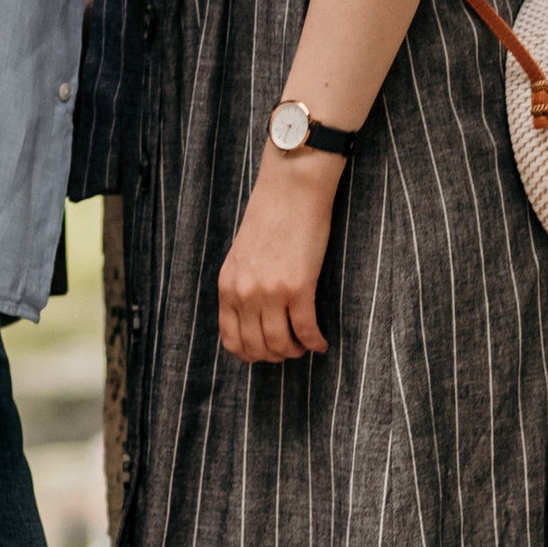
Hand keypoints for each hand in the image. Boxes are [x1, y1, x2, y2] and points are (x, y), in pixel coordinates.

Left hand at [217, 153, 338, 361]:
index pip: (231, 341)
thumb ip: (242, 287)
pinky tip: (320, 341)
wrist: (290, 190)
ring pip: (281, 345)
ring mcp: (269, 292)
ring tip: (305, 343)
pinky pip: (305, 330)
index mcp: (227, 286)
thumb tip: (253, 321)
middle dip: (276, 356)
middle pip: (257, 349)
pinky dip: (315, 342)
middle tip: (291, 349)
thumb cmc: (270, 219)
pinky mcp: (297, 287)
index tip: (266, 353)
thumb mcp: (241, 256)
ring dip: (296, 351)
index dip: (251, 355)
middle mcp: (244, 293)